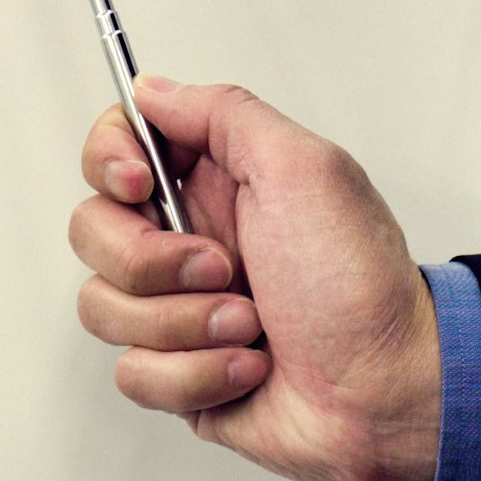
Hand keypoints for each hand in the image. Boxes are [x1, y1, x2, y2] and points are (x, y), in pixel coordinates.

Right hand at [70, 78, 443, 480]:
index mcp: (217, 184)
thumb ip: (224, 114)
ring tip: (250, 326)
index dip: (110, 162)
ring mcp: (179, 309)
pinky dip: (195, 374)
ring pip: (104, 306)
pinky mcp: (178, 371)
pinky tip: (248, 368)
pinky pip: (134, 371)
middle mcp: (189, 241)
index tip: (140, 187)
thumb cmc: (362, 286)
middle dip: (152, 262)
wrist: (386, 391)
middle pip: (93, 230)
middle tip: (222, 270)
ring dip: (184, 324)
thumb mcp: (306, 170)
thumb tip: (153, 89)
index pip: (117, 148)